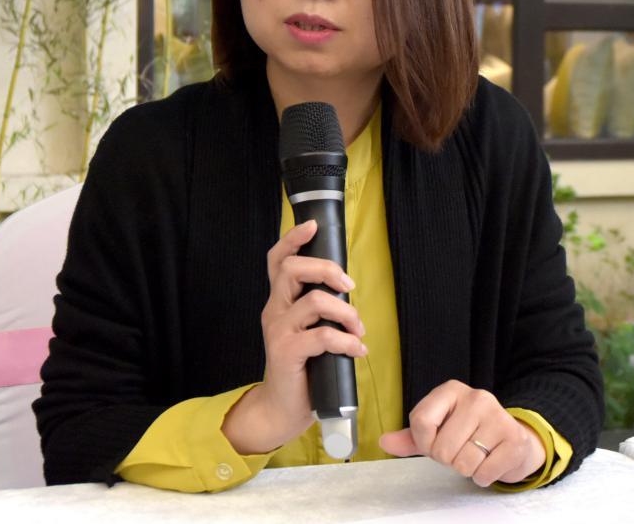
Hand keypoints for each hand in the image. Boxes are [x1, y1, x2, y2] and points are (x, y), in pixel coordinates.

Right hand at [222, 219, 366, 454]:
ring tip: (359, 329)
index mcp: (279, 301)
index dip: (293, 239)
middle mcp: (274, 310)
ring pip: (314, 302)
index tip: (313, 226)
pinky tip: (357, 350)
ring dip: (346, 312)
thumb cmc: (302, 365)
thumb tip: (347, 289)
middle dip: (327, 269)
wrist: (283, 408)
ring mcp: (278, 331)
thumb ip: (318, 308)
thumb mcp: (307, 329)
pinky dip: (347, 341)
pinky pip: (323, 336)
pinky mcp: (287, 352)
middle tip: (349, 287)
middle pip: (292, 269)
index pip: (278, 260)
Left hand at [378, 380, 545, 486]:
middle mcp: (476, 397)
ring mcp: (498, 417)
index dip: (424, 442)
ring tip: (476, 455)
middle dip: (447, 459)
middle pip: (441, 448)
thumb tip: (385, 441)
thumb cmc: (469, 433)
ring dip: (466, 469)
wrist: (512, 438)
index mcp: (451, 390)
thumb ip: (411, 436)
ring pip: (463, 463)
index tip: (435, 442)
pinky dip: (483, 476)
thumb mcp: (438, 429)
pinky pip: (484, 473)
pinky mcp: (514, 439)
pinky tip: (490, 462)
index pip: (420, 421)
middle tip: (460, 450)